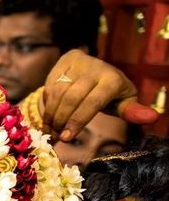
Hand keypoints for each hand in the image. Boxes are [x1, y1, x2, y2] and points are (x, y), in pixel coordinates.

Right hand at [41, 50, 158, 141]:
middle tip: (56, 136)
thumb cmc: (112, 93)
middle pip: (71, 98)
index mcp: (113, 79)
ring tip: (50, 129)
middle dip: (62, 120)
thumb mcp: (124, 102)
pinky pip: (49, 86)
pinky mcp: (63, 62)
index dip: (78, 121)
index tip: (67, 138)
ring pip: (57, 93)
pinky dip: (47, 104)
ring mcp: (78, 63)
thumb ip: (133, 111)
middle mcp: (95, 68)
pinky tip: (49, 116)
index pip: (92, 102)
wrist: (98, 67)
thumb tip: (153, 118)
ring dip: (51, 115)